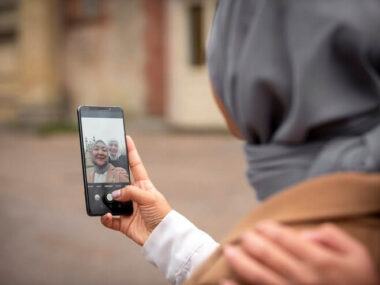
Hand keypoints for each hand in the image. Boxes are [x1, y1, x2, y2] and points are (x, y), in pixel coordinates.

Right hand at [100, 136, 171, 245]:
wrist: (163, 236)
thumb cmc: (161, 213)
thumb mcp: (149, 197)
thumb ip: (131, 192)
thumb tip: (114, 194)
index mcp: (143, 184)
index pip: (135, 164)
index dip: (131, 152)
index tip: (126, 138)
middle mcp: (134, 194)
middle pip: (117, 182)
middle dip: (107, 178)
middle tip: (97, 172)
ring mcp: (128, 208)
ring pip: (110, 200)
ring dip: (103, 200)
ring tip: (97, 197)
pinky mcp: (123, 223)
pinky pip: (110, 219)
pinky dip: (105, 218)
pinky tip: (106, 215)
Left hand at [222, 222, 378, 284]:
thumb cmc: (361, 281)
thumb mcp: (357, 254)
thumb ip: (333, 238)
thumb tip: (307, 234)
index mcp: (320, 261)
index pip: (287, 240)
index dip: (270, 230)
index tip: (260, 225)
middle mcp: (304, 277)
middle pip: (270, 256)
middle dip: (252, 242)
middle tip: (243, 235)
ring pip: (260, 276)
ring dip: (241, 262)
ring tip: (229, 250)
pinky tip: (224, 282)